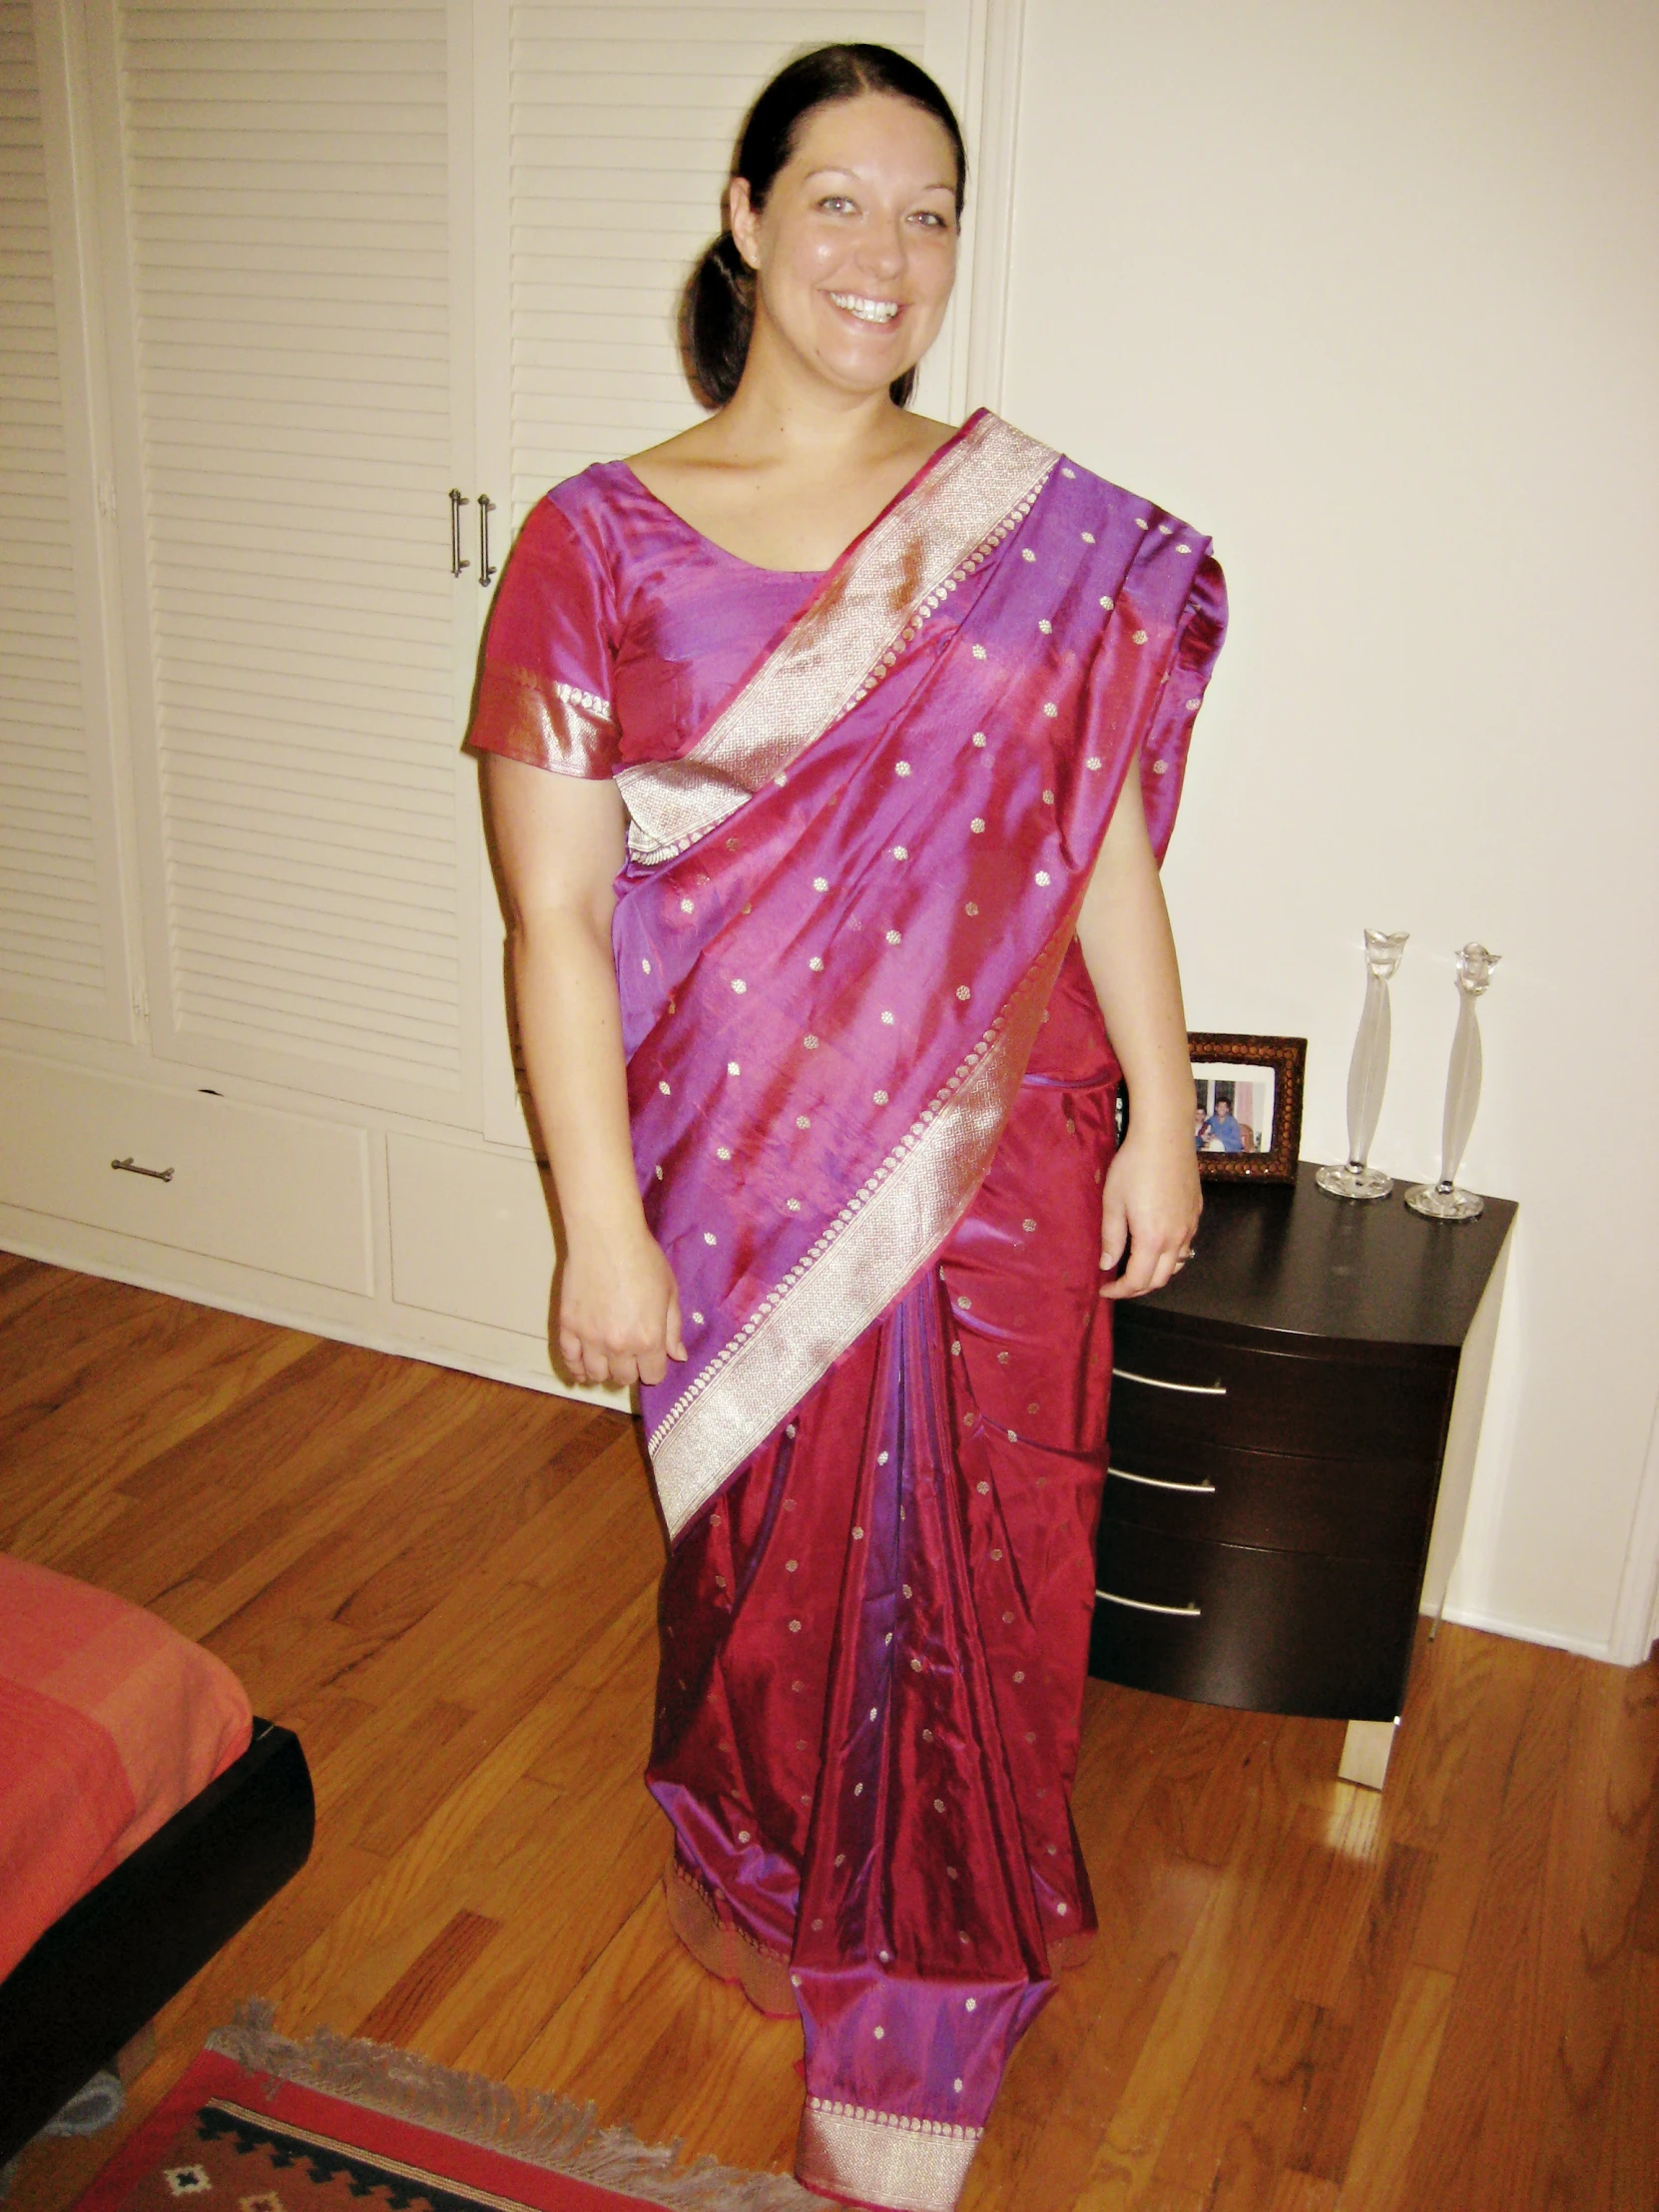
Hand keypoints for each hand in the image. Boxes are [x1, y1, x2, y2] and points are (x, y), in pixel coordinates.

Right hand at [558, 1223, 687, 1385]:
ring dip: (604, 1371)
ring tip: (608, 1359)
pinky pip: (569, 1360)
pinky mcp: (568, 1326)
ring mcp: (590, 1338)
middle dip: (630, 1369)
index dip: (654, 1368)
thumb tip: (679, 1356)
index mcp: (649, 1339)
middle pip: (624, 1378)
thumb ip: (674, 1328)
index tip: (652, 1358)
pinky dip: (576, 1369)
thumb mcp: (670, 1292)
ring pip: (596, 1374)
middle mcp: (619, 1346)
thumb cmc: (644, 1259)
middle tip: (630, 1353)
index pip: (653, 1376)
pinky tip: (582, 1370)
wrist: (606, 1236)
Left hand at [1098, 1124, 1201, 1300]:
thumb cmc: (1133, 1166)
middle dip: (1137, 1288)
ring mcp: (1190, 1226)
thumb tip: (1107, 1264)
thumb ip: (1111, 1237)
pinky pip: (1186, 1245)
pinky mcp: (1197, 1212)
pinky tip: (1157, 1243)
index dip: (1120, 1291)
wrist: (1166, 1136)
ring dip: (1156, 1273)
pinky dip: (1170, 1255)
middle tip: (1118, 1283)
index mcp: (1152, 1239)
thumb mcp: (1113, 1202)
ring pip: (1177, 1264)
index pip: (1138, 1281)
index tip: (1104, 1289)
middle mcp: (1177, 1238)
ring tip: (1137, 1266)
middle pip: (1160, 1279)